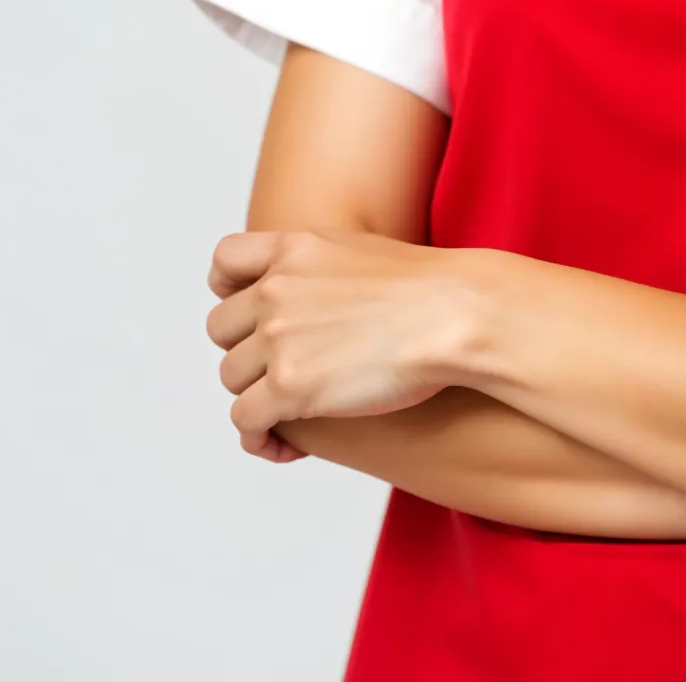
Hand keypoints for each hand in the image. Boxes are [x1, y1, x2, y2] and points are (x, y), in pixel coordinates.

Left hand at [205, 229, 477, 462]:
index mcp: (294, 248)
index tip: (247, 313)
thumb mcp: (362, 251)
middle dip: (245, 351)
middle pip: (222, 328)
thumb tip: (313, 299)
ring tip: (286, 415)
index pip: (224, 260)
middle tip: (279, 372)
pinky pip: (246, 420)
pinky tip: (286, 446)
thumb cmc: (427, 289)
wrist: (455, 313)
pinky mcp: (288, 386)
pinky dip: (259, 437)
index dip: (227, 290)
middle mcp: (276, 288)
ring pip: (232, 376)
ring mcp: (278, 337)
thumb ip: (320, 269)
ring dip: (255, 396)